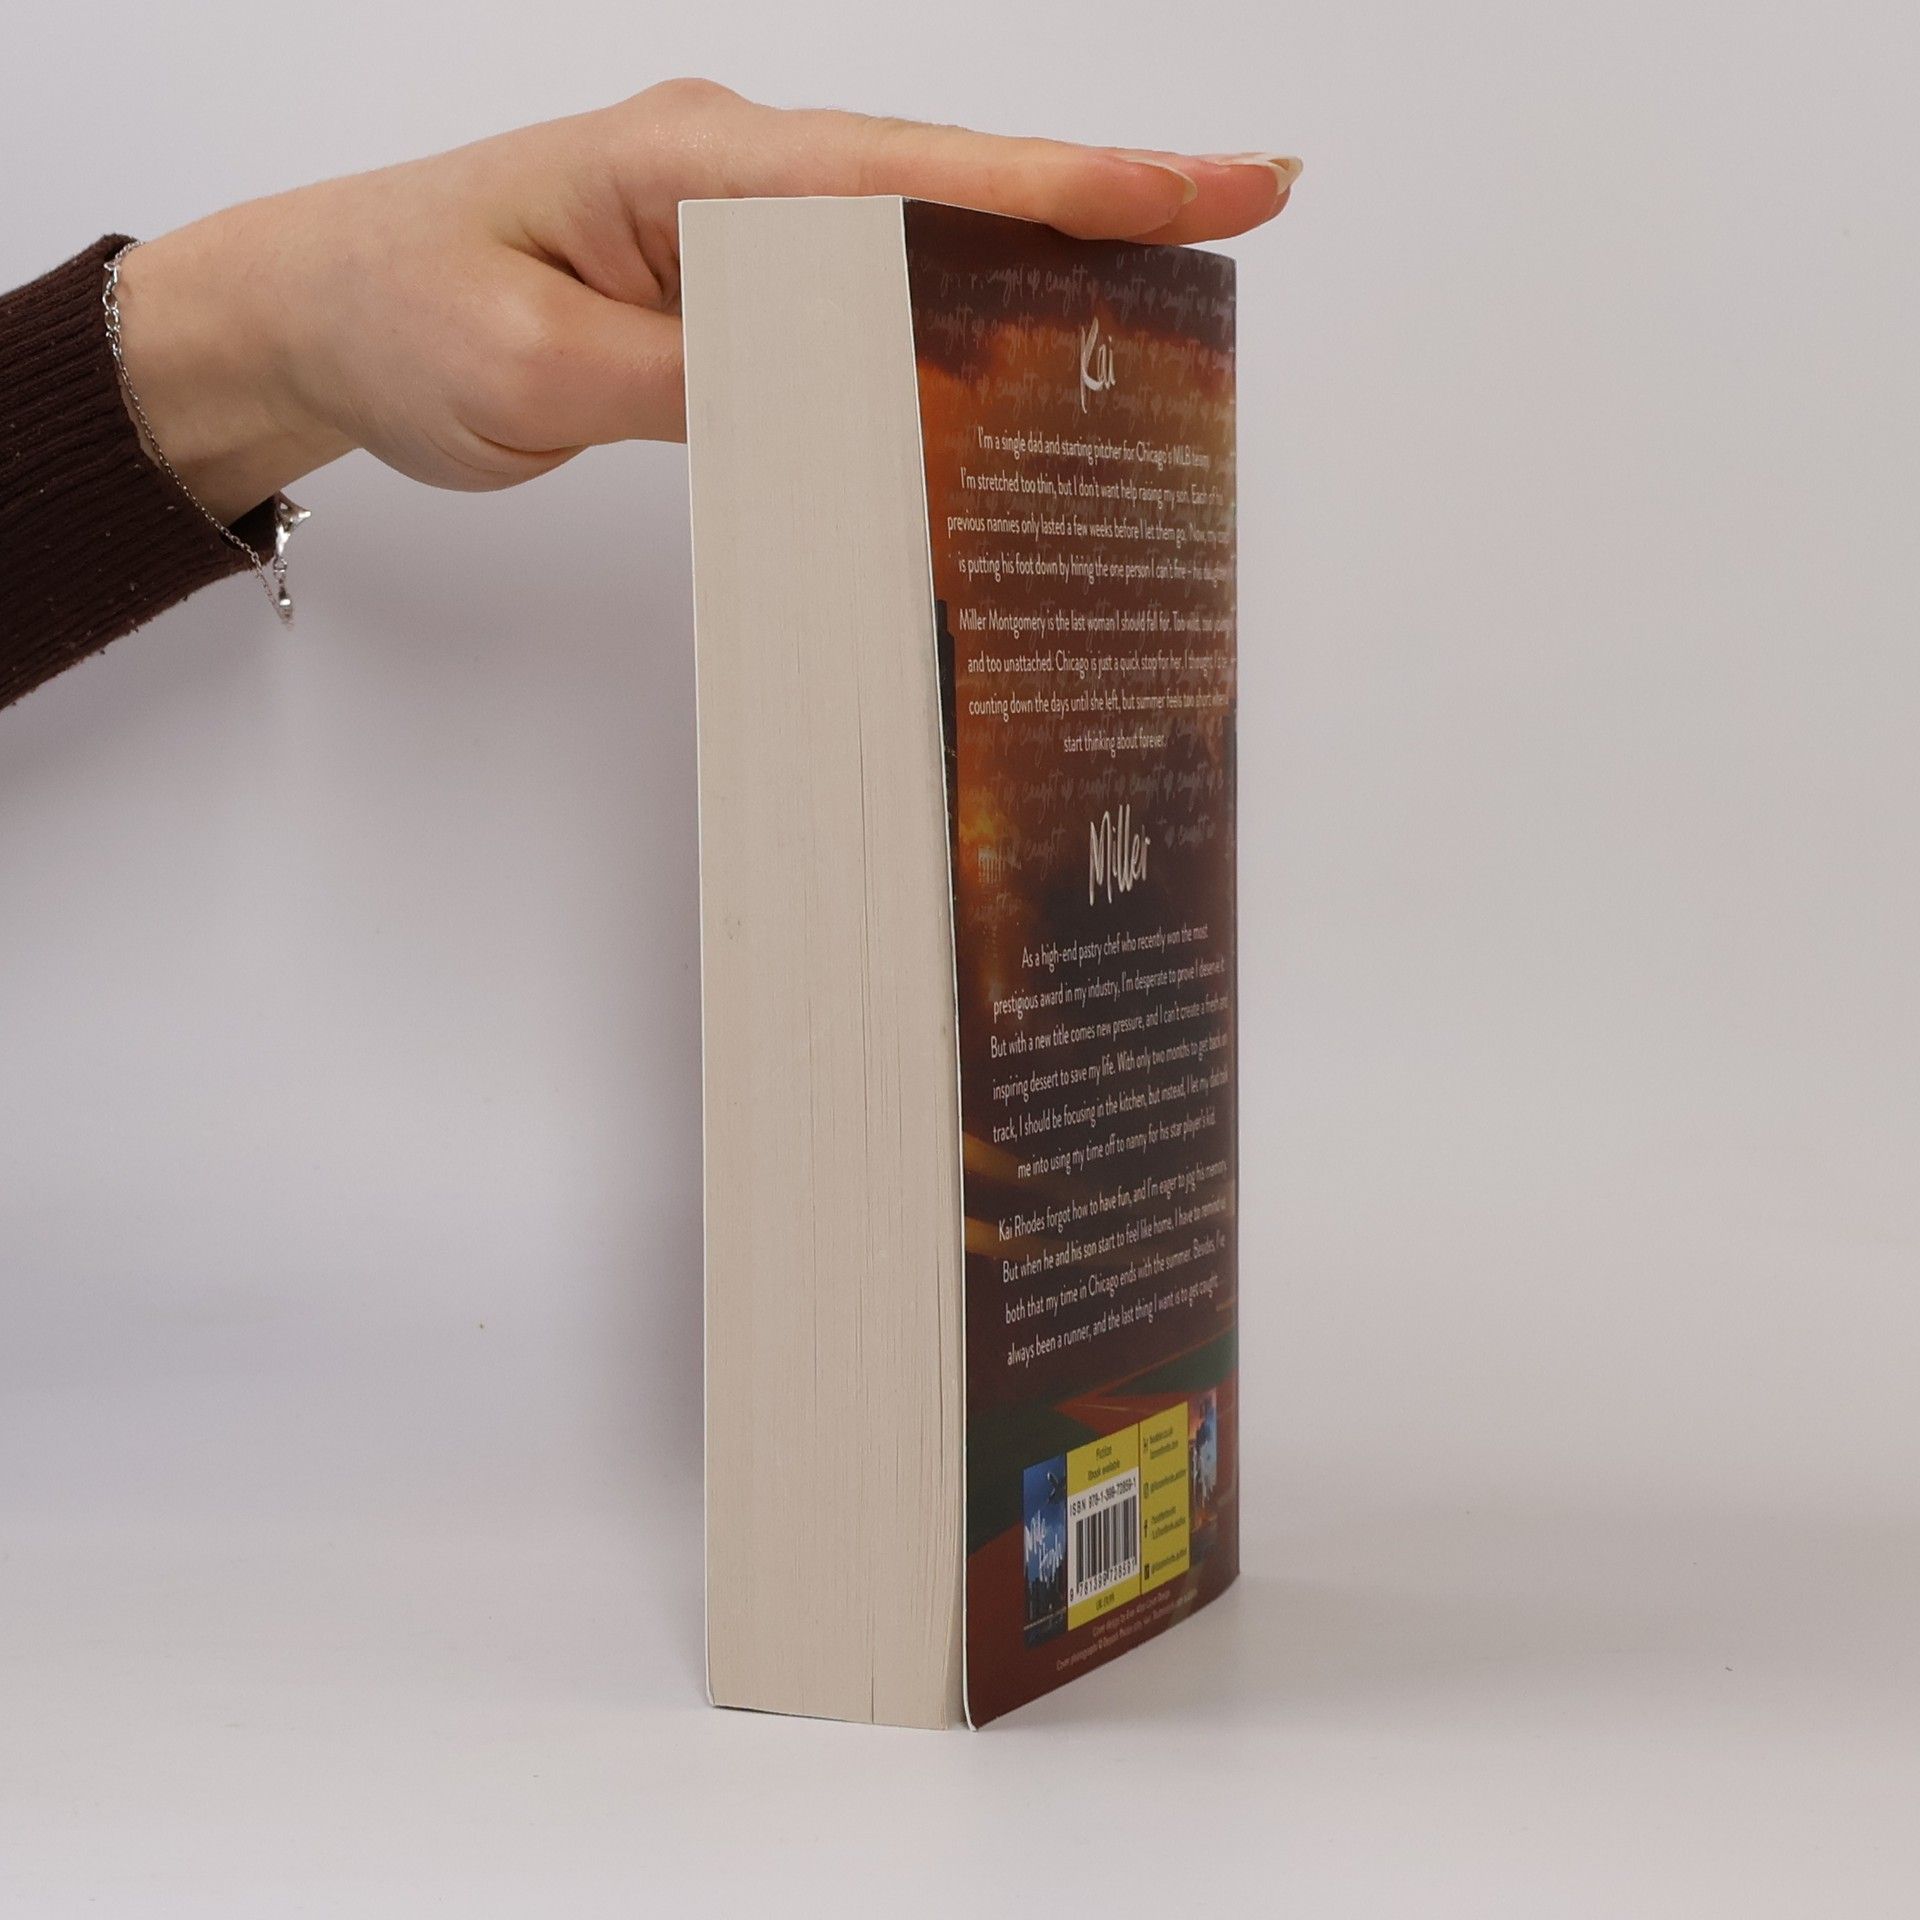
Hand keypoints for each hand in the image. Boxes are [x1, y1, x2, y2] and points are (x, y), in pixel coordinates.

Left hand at [114, 81, 1300, 524]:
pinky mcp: (723, 289)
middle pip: (954, 187)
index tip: (1213, 183)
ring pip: (919, 241)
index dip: (1077, 181)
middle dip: (1101, 202)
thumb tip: (835, 402)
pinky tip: (1002, 358)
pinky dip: (946, 324)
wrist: (316, 318)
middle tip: (1240, 221)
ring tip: (1159, 300)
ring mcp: (734, 229)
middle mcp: (734, 177)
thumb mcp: (530, 365)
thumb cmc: (400, 314)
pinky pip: (862, 302)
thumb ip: (687, 380)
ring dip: (1037, 265)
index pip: (921, 174)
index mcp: (697, 166)